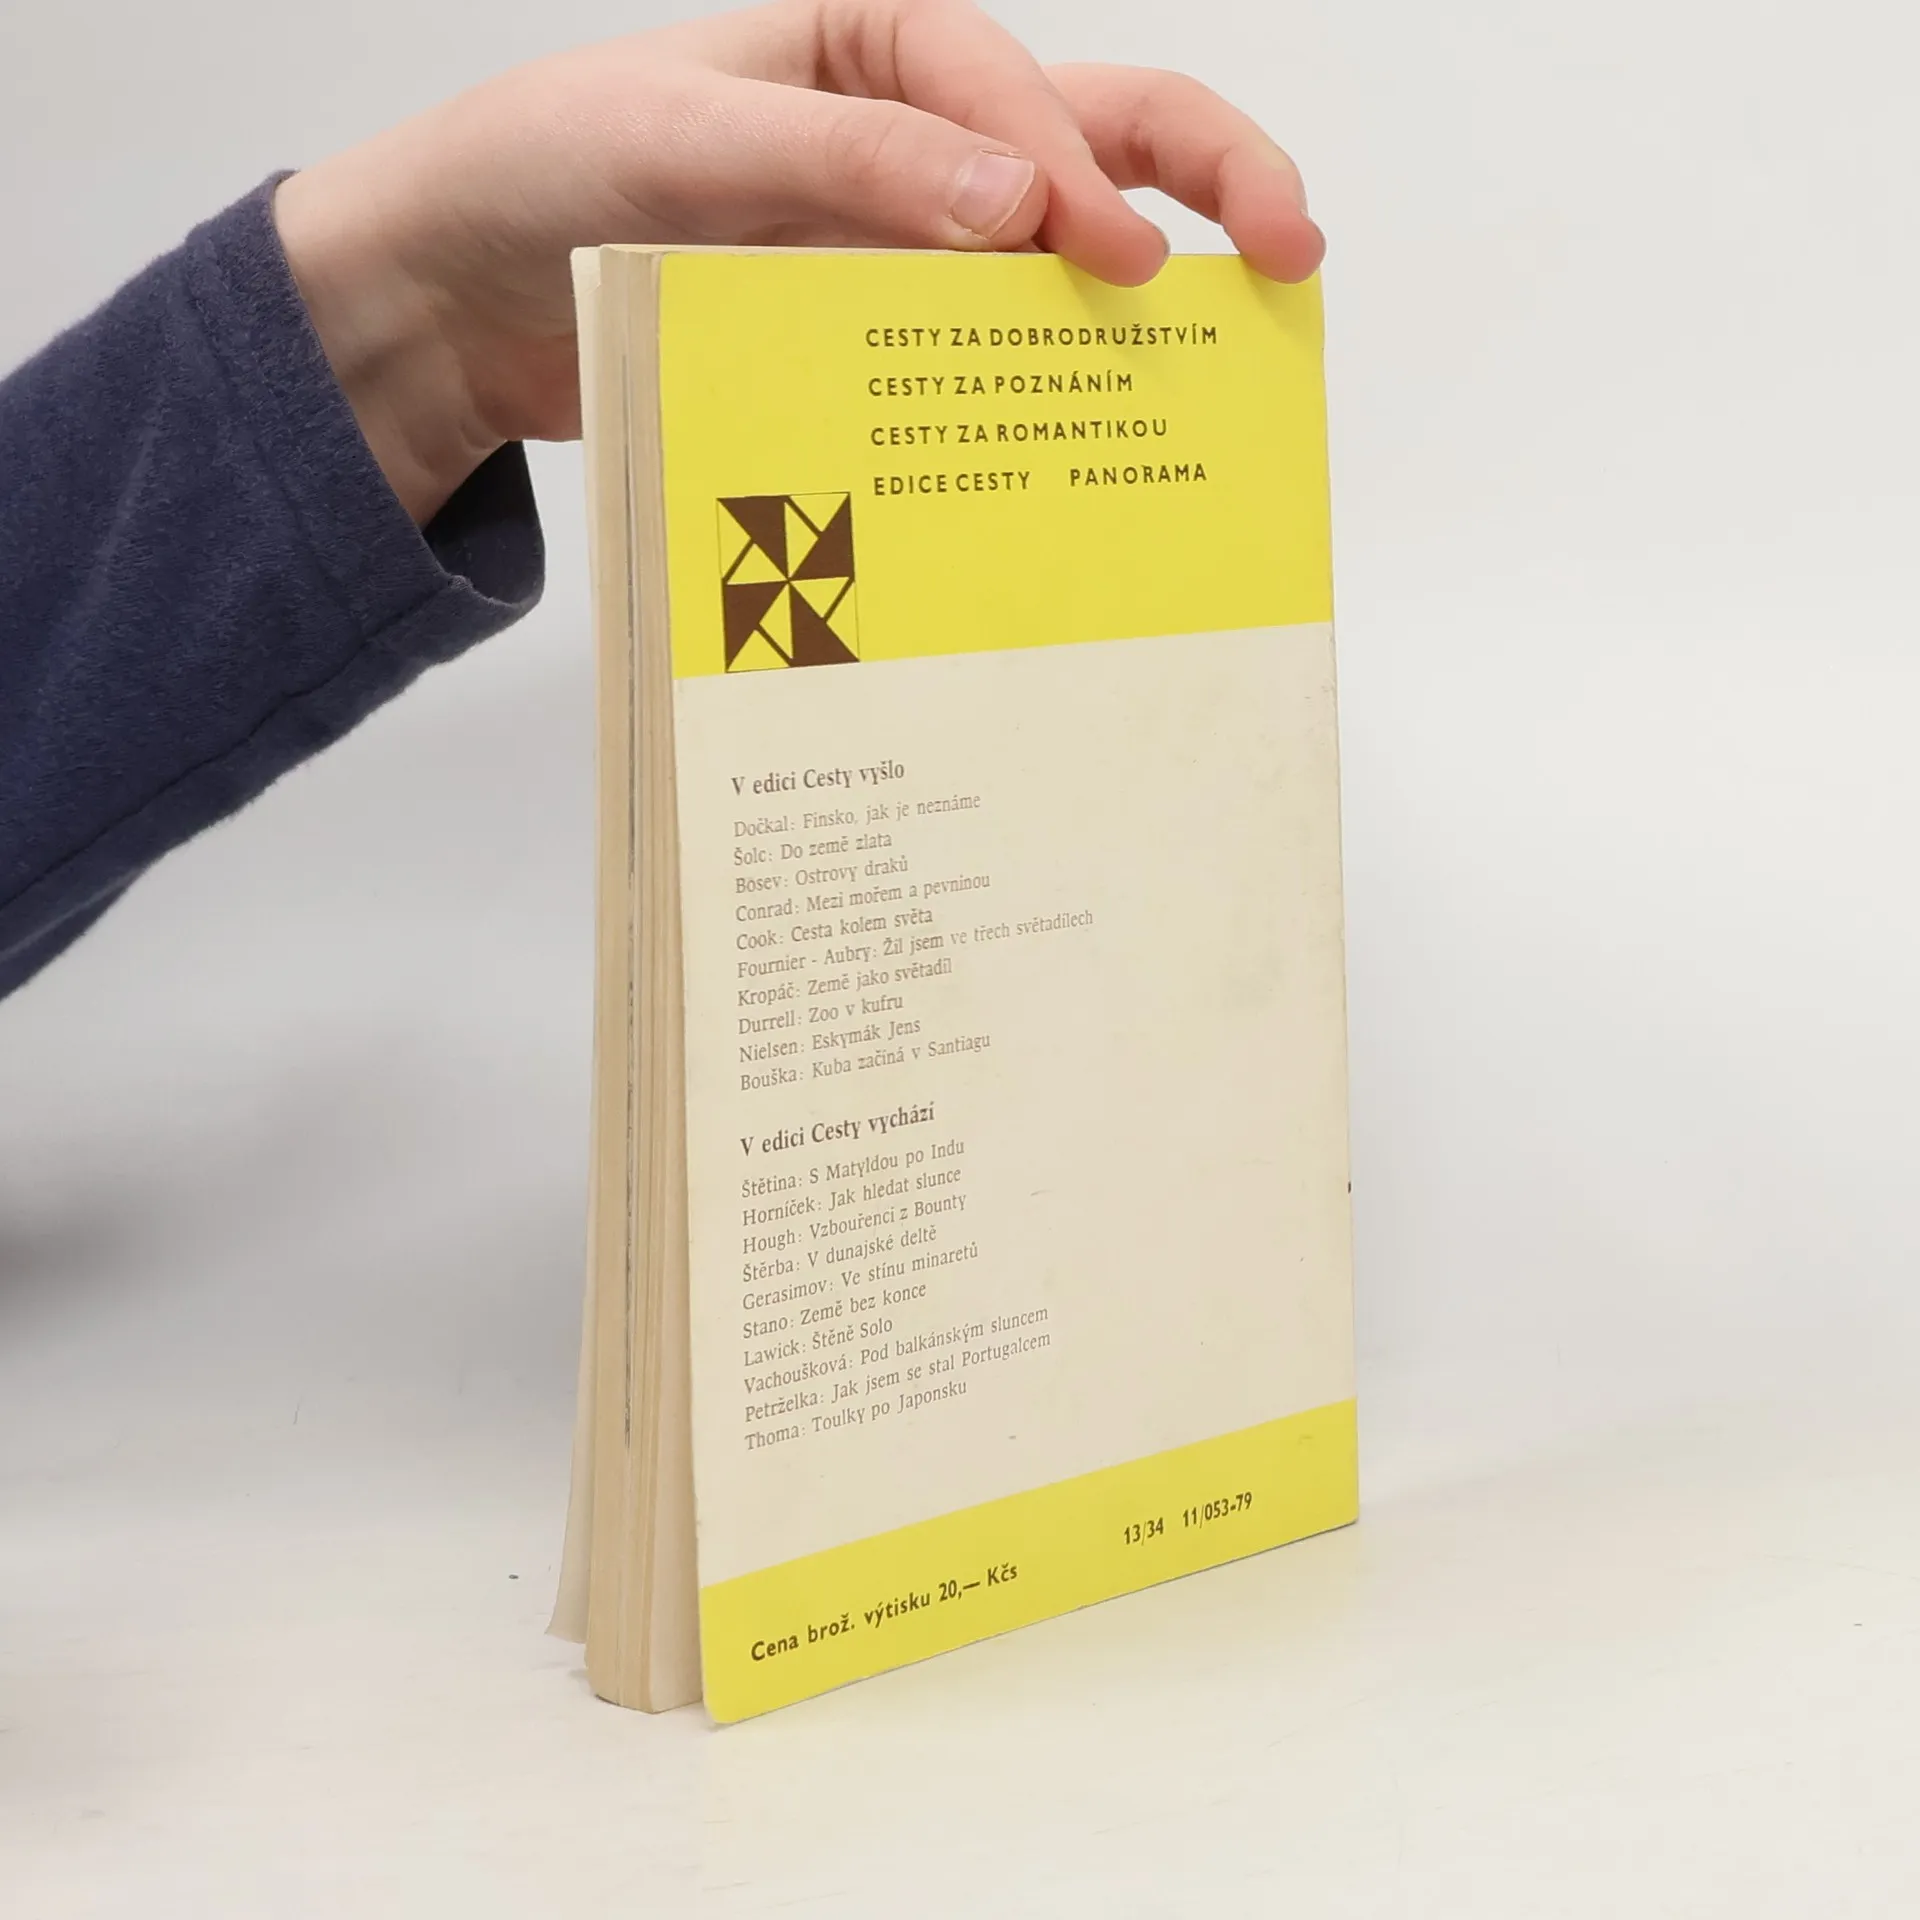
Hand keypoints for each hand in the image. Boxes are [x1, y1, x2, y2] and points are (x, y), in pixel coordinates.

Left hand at [273, 0, 1323, 523]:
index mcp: (870, 44)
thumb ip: (850, 162)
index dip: (1067, 166)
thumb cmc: (543, 171)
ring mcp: (899, 240)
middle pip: (1097, 132)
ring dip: (1150, 296)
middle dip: (1208, 180)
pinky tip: (1094, 431)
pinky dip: (1047, 382)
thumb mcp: (684, 139)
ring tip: (1230, 362)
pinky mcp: (874, 333)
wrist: (460, 297)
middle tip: (1290, 258)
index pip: (1010, 85)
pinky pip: (984, 349)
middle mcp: (907, 134)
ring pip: (1061, 252)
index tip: (1104, 258)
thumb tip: (1023, 207)